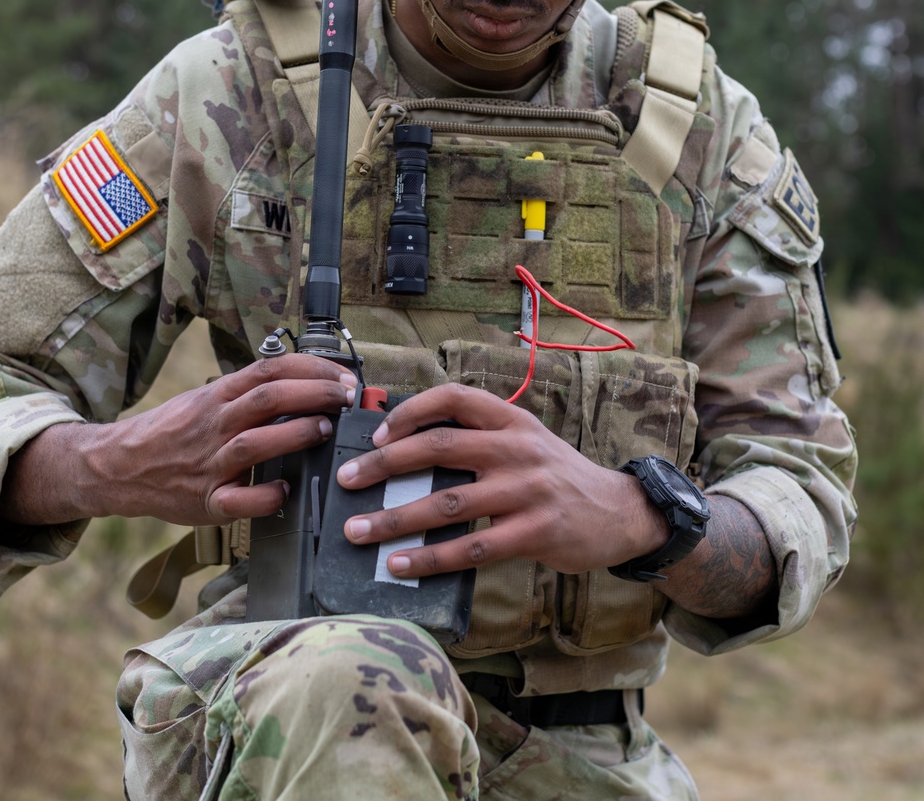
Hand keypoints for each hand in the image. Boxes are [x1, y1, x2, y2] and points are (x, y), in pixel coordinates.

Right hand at [0, 356, 355, 528]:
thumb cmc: (172, 431)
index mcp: (217, 396)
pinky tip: (286, 490)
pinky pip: (238, 500)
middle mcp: (215, 424)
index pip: (269, 369)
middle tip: (346, 397)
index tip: (340, 376)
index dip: (310, 369)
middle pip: (268, 399)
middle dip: (315, 394)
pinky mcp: (205, 501)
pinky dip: (265, 496)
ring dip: (296, 434)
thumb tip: (304, 381)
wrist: (119, 466)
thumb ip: (247, 392)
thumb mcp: (205, 398)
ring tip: (326, 429)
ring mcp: (209, 463)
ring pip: (255, 443)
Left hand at [335, 383, 667, 580]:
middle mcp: (516, 448)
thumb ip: (478, 436)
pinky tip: (400, 565)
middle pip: (438, 447)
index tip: (377, 435)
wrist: (617, 511)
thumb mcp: (524, 440)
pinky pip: (470, 548)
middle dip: (384, 464)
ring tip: (359, 531)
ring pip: (447, 502)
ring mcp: (526, 490)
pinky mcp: (534, 533)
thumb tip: (406, 445)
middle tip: (347, 480)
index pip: (453, 398)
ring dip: (396, 519)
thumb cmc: (555, 475)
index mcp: (510, 420)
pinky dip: (430, 559)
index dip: (410, 411)